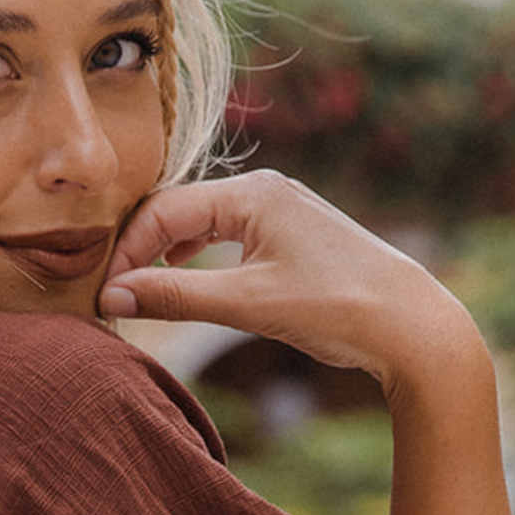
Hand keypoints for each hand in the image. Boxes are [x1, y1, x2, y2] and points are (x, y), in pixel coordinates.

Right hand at [98, 171, 483, 398]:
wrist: (410, 324)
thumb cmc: (336, 307)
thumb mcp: (247, 304)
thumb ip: (175, 298)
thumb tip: (113, 299)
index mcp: (253, 193)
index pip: (164, 210)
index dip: (126, 253)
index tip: (104, 298)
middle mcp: (264, 190)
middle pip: (177, 209)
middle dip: (139, 250)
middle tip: (111, 295)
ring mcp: (280, 210)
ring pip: (201, 221)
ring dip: (164, 253)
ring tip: (138, 289)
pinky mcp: (291, 235)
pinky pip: (226, 234)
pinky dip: (196, 255)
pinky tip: (184, 274)